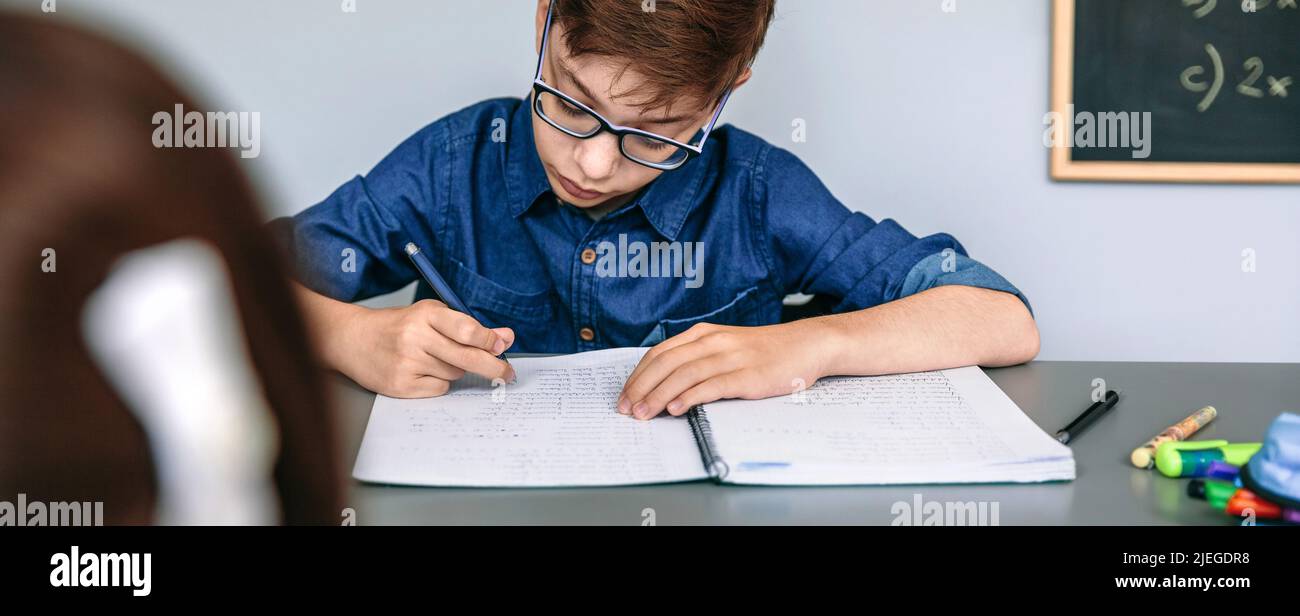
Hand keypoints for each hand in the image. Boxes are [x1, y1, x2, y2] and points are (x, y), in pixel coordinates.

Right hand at [338, 299, 514, 397]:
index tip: (502, 346)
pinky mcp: (400, 385)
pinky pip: (439, 388)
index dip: (490, 340)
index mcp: (425, 313)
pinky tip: (421, 371)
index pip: (467, 329)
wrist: (352, 340)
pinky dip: (439, 382)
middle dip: (493, 367)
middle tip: (507, 374)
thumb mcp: (431, 316)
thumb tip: (505, 338)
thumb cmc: (398, 326)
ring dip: (455, 369)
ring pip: (455, 374)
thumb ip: (468, 326)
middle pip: (467, 358)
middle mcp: (415, 337)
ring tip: (433, 358)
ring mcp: (407, 363)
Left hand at [617, 320, 834, 419]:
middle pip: (666, 363)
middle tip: (627, 409)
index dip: (638, 375)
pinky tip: (675, 408)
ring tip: (643, 414)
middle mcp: (714, 342)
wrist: (807, 345)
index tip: (624, 396)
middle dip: (642, 387)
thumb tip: (664, 385)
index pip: (660, 353)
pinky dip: (690, 397)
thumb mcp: (726, 347)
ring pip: (684, 375)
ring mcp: (732, 358)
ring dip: (659, 395)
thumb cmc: (765, 352)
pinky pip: (712, 385)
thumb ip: (697, 360)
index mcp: (704, 334)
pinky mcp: (748, 376)